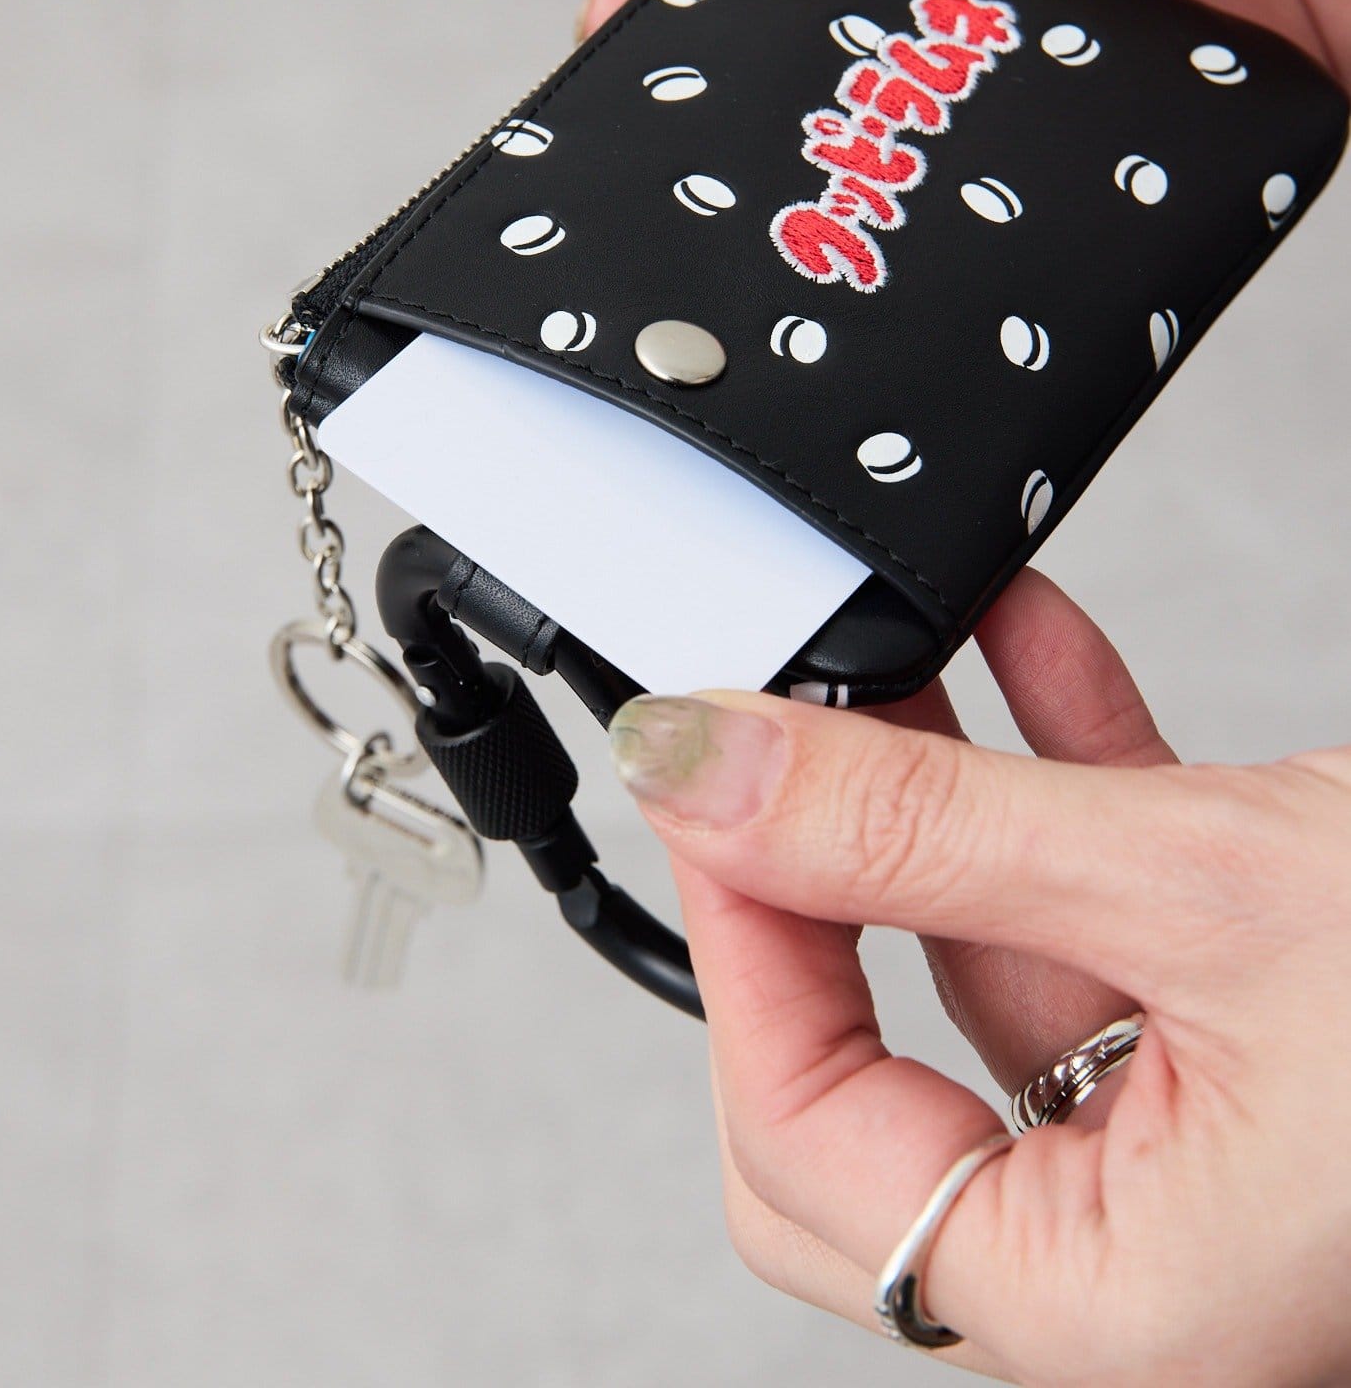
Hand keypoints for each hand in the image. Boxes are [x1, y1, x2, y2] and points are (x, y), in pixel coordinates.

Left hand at [609, 575, 1350, 1383]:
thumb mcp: (1212, 891)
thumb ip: (926, 832)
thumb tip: (708, 771)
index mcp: (1126, 1309)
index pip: (804, 1146)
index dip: (737, 943)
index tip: (708, 783)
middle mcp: (1151, 1251)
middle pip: (864, 1082)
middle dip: (816, 888)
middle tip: (763, 751)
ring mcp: (1200, 1136)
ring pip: (985, 963)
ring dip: (932, 794)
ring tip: (886, 655)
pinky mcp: (1253, 1027)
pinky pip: (1102, 905)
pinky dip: (1055, 772)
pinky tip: (1022, 653)